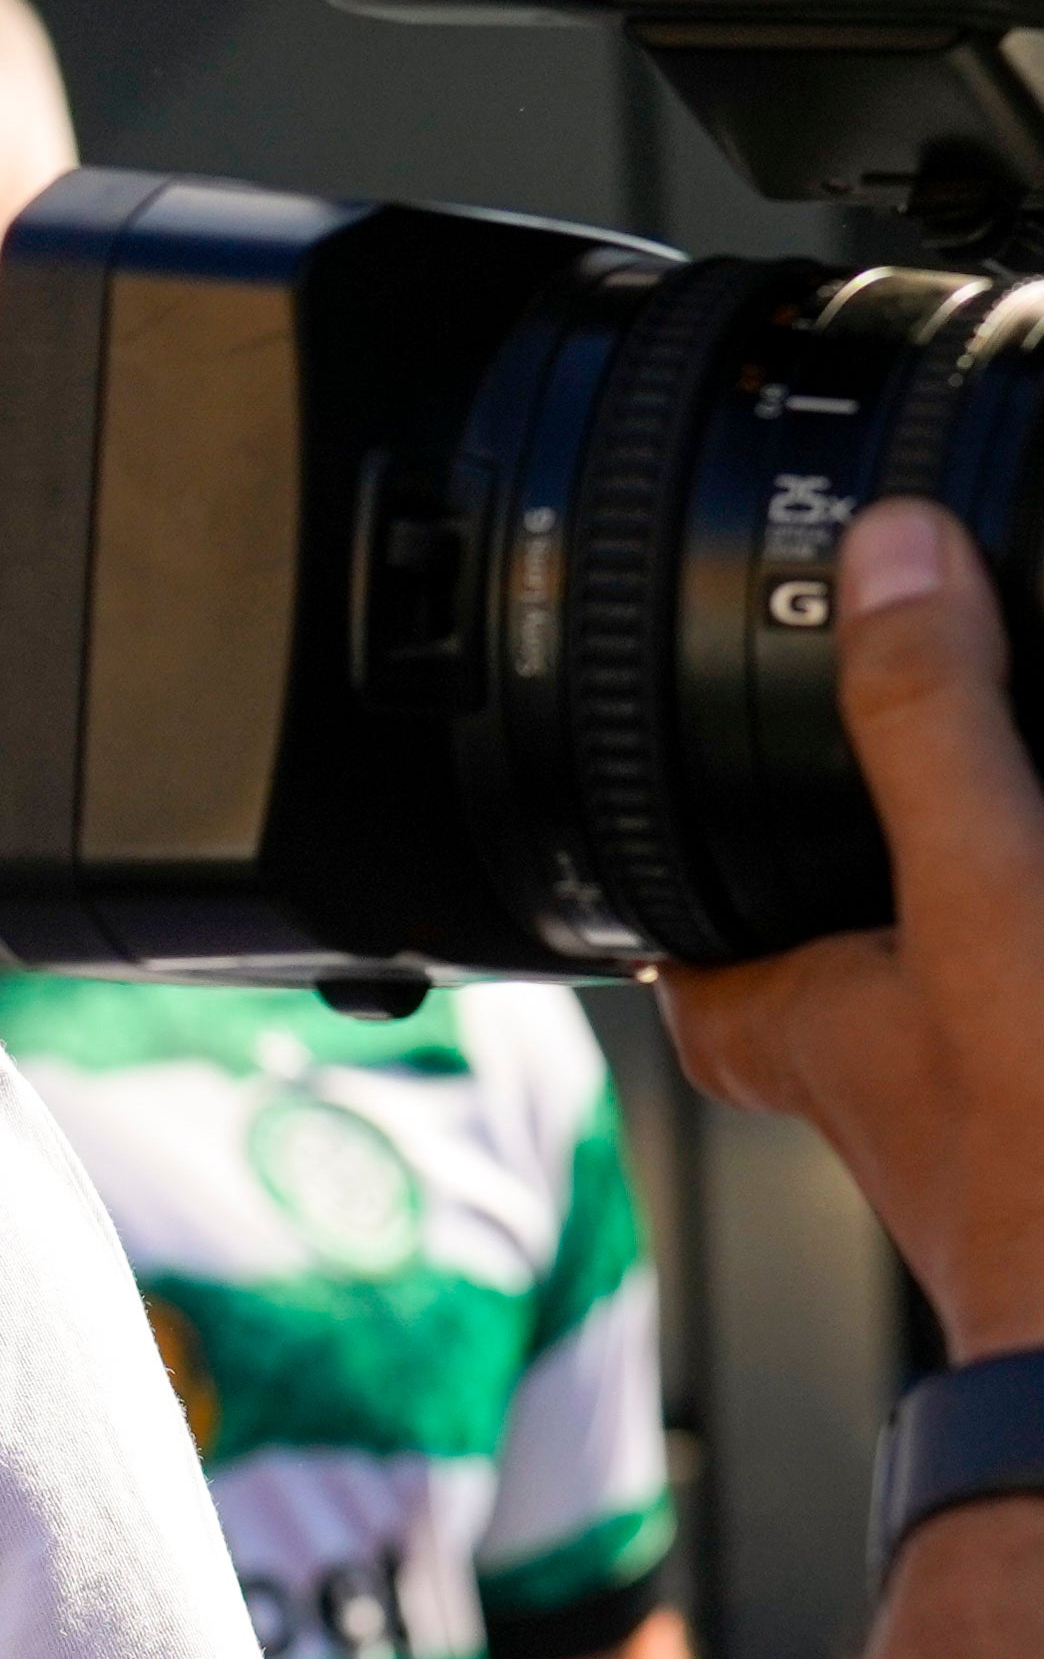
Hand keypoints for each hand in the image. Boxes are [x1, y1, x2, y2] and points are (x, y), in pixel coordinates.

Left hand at [665, 502, 1043, 1357]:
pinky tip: (1040, 858)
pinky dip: (1017, 900)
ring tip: (992, 767)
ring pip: (928, 923)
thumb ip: (929, 728)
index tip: (684, 671)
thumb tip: (890, 558)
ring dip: (969, 842)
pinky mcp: (1032, 1099)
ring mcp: (962, 1072)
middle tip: (899, 674)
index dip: (653, 775)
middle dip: (854, 790)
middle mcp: (852, 1046)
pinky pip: (1008, 973)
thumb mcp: (987, 896)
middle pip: (801, 882)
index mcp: (773, 1007)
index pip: (659, 875)